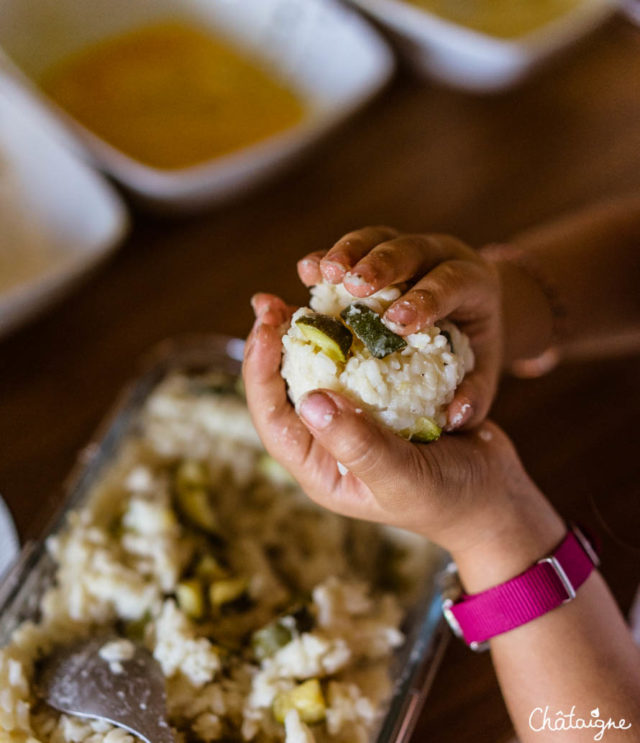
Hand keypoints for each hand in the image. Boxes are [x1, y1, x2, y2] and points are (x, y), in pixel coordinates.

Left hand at [243, 293, 546, 558]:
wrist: (493, 494)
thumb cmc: (449, 497)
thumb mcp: (403, 478)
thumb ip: (359, 446)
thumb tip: (310, 401)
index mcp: (320, 468)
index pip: (274, 420)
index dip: (260, 374)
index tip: (264, 329)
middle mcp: (327, 442)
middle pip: (286, 389)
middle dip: (274, 345)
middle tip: (269, 301)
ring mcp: (352, 418)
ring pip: (315, 370)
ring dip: (306, 334)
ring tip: (298, 295)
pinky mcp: (377, 399)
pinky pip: (351, 362)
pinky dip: (345, 334)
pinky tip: (344, 306)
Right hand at [298, 226, 501, 428]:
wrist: (472, 307)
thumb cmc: (474, 345)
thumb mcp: (483, 371)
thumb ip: (475, 394)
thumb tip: (455, 416)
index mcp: (473, 283)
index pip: (451, 283)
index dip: (425, 299)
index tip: (396, 322)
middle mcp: (440, 255)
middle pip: (410, 249)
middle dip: (381, 266)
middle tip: (354, 286)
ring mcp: (407, 247)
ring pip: (378, 238)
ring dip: (348, 253)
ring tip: (320, 274)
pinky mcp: (379, 247)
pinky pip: (354, 246)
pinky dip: (329, 257)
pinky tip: (307, 271)